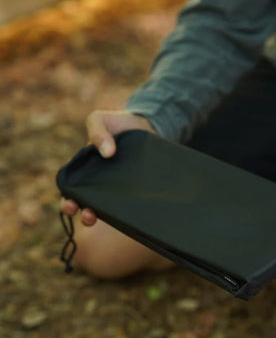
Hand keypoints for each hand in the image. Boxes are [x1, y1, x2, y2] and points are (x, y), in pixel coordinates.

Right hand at [61, 110, 156, 225]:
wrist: (145, 125)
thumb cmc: (117, 123)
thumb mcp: (101, 120)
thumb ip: (98, 132)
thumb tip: (107, 153)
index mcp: (86, 170)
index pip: (73, 191)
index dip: (68, 201)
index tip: (70, 206)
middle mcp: (101, 183)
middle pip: (89, 205)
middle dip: (85, 215)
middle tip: (88, 216)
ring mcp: (119, 187)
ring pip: (110, 207)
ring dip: (105, 215)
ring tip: (105, 217)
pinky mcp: (135, 188)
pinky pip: (130, 202)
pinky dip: (129, 208)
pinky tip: (132, 211)